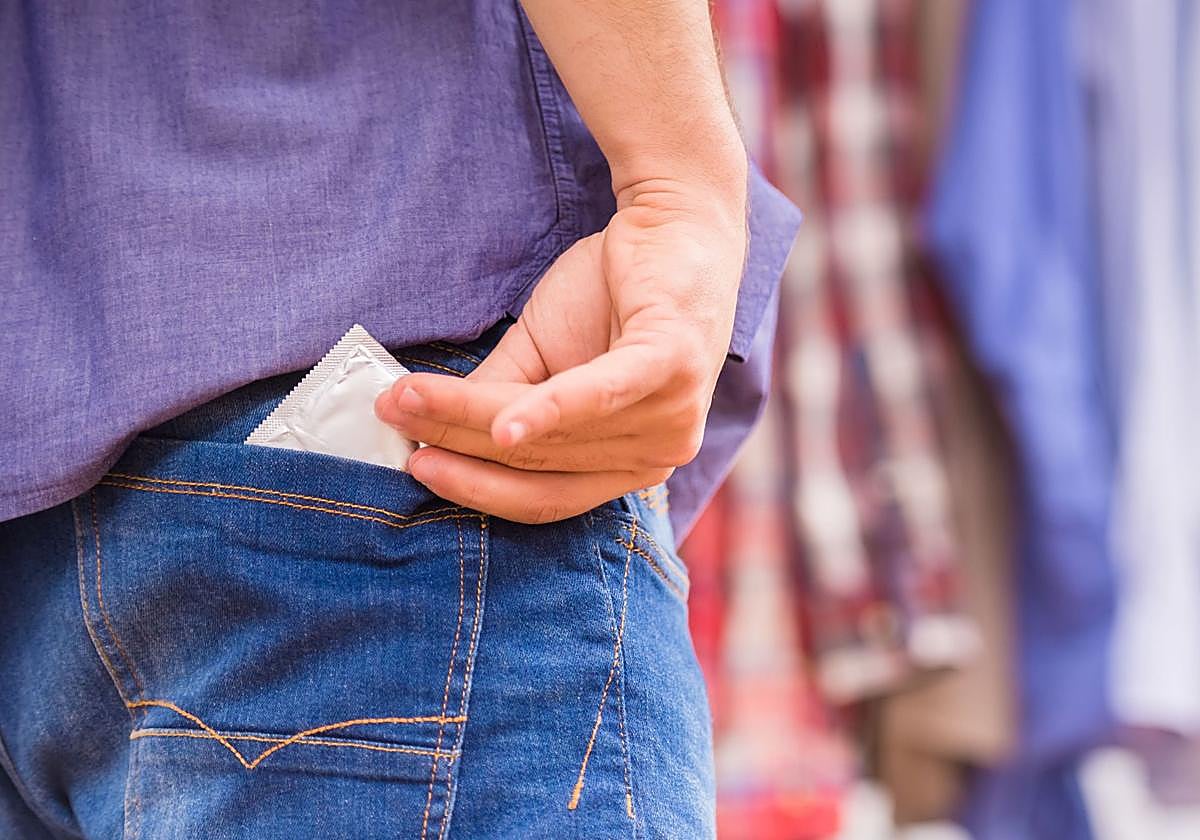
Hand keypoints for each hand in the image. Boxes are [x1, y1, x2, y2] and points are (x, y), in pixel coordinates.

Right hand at [375, 177, 746, 522]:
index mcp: (630, 464)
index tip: (413, 465)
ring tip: (409, 398)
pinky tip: (504, 425)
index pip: (543, 494)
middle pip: (538, 461)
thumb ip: (498, 400)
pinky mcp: (674, 363)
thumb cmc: (611, 294)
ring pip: (552, 431)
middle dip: (456, 441)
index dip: (475, 486)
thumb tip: (428, 431)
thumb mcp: (542, 357)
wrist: (674, 222)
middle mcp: (658, 453)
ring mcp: (673, 414)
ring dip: (472, 417)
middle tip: (393, 416)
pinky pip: (600, 396)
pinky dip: (548, 411)